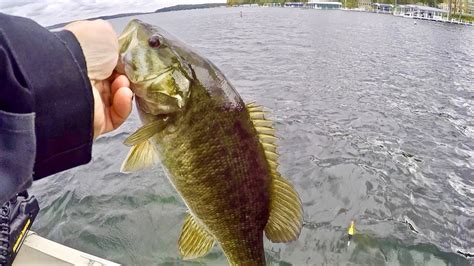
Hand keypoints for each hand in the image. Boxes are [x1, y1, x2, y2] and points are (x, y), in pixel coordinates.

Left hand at [65, 20, 132, 138]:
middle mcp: (85, 81)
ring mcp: (91, 103)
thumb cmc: (84, 49)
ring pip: (119, 99)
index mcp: (85, 61)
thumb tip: (118, 52)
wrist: (69, 74)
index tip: (130, 61)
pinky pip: (118, 115)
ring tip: (122, 82)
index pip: (110, 66)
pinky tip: (123, 93)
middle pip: (116, 83)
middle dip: (125, 77)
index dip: (123, 64)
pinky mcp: (97, 121)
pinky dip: (124, 104)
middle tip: (127, 72)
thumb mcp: (103, 33)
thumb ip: (114, 42)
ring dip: (125, 89)